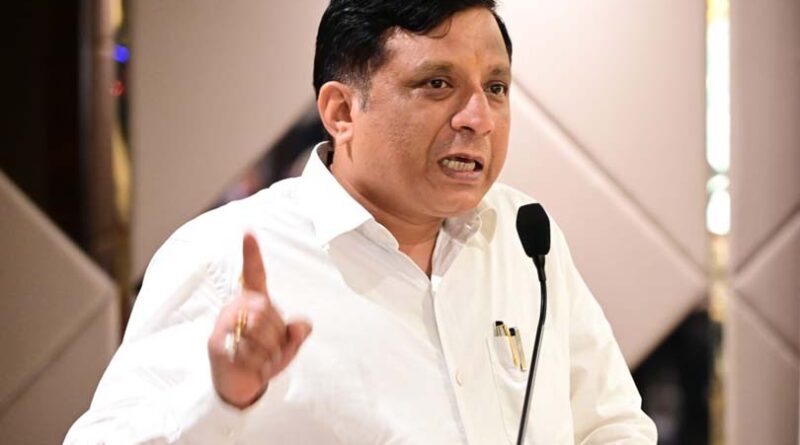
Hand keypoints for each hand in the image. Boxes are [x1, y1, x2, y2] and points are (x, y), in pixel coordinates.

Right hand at [208, 232, 312, 408]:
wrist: (237, 386)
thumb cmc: (262, 360)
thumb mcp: (286, 347)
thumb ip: (297, 334)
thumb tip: (302, 325)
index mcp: (253, 302)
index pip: (253, 274)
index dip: (251, 253)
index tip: (248, 231)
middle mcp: (236, 308)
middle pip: (267, 311)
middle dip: (277, 336)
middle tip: (271, 352)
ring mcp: (224, 325)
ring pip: (259, 330)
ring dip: (269, 352)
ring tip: (262, 361)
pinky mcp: (217, 344)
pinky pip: (248, 350)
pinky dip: (259, 365)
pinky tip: (253, 368)